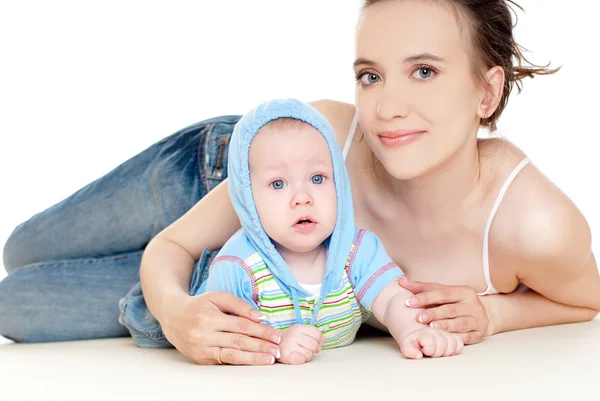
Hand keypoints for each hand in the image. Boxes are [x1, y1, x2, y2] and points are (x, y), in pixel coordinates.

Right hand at [160, 291, 281, 364]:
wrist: (172, 316)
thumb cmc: (199, 304)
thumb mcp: (218, 297)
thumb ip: (239, 305)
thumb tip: (260, 317)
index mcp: (209, 318)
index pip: (241, 326)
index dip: (261, 331)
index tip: (277, 336)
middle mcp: (204, 336)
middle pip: (239, 342)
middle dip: (261, 347)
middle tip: (278, 351)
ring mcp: (201, 350)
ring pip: (232, 356)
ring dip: (253, 359)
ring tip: (269, 360)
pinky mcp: (200, 359)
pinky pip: (224, 362)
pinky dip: (240, 362)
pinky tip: (253, 362)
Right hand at [278, 324, 323, 364]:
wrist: (271, 344)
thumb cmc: (290, 339)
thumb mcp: (302, 332)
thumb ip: (314, 336)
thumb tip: (320, 346)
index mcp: (299, 327)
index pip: (317, 333)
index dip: (319, 340)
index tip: (314, 342)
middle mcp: (293, 335)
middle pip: (314, 345)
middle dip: (312, 349)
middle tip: (305, 349)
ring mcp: (289, 345)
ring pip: (309, 354)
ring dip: (307, 356)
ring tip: (300, 353)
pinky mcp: (285, 356)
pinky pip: (301, 360)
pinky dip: (301, 360)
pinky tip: (297, 357)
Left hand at [398, 277, 489, 343]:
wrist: (482, 314)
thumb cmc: (455, 302)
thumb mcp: (442, 292)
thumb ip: (422, 288)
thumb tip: (400, 281)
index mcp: (463, 291)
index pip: (442, 293)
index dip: (425, 297)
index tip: (409, 302)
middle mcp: (473, 304)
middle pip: (450, 309)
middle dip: (433, 313)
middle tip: (418, 318)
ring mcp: (478, 319)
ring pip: (460, 323)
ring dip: (444, 326)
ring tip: (430, 328)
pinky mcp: (479, 333)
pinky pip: (467, 336)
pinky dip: (455, 337)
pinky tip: (445, 339)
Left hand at [400, 327, 463, 358]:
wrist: (419, 336)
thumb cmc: (414, 342)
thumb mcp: (407, 345)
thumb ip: (408, 350)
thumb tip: (418, 356)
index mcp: (424, 331)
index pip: (431, 342)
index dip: (429, 350)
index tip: (424, 351)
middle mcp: (436, 329)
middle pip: (443, 344)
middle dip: (437, 353)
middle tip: (431, 353)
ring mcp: (446, 332)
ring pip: (453, 343)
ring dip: (447, 352)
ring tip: (439, 353)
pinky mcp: (453, 336)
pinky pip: (460, 342)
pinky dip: (456, 348)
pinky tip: (447, 351)